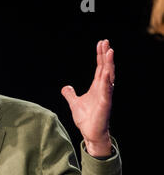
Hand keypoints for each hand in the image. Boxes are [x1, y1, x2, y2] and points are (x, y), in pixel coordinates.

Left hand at [61, 39, 114, 156]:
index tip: (101, 43)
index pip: (100, 67)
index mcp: (97, 87)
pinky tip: (107, 73)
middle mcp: (103, 89)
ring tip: (109, 52)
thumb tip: (65, 87)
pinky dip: (107, 82)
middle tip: (106, 41)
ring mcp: (105, 96)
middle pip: (106, 68)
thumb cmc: (86, 119)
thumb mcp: (74, 103)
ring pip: (108, 77)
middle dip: (106, 55)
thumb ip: (70, 94)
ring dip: (109, 64)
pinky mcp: (105, 105)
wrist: (90, 133)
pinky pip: (107, 92)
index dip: (100, 56)